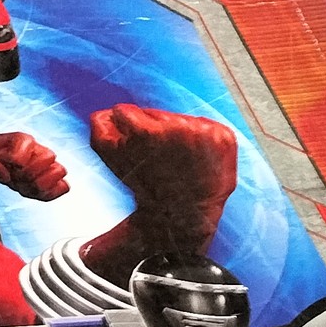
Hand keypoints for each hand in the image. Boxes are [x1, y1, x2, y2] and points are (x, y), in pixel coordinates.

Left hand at [0, 131, 68, 200]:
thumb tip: (5, 176)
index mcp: (20, 139)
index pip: (30, 144)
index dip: (15, 158)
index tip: (2, 161)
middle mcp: (35, 150)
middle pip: (51, 156)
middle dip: (30, 170)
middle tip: (14, 175)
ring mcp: (41, 166)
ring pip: (60, 171)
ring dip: (41, 182)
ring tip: (22, 185)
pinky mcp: (42, 182)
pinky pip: (61, 188)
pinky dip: (50, 193)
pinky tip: (30, 193)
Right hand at [89, 104, 239, 243]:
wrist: (185, 213)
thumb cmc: (147, 188)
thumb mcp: (114, 163)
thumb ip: (100, 132)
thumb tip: (102, 114)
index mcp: (147, 133)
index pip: (126, 112)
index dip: (125, 127)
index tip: (130, 142)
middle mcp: (180, 129)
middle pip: (155, 113)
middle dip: (151, 130)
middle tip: (154, 155)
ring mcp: (207, 132)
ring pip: (181, 119)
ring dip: (175, 134)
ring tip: (174, 159)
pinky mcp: (225, 137)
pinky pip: (207, 126)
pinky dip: (200, 139)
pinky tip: (194, 157)